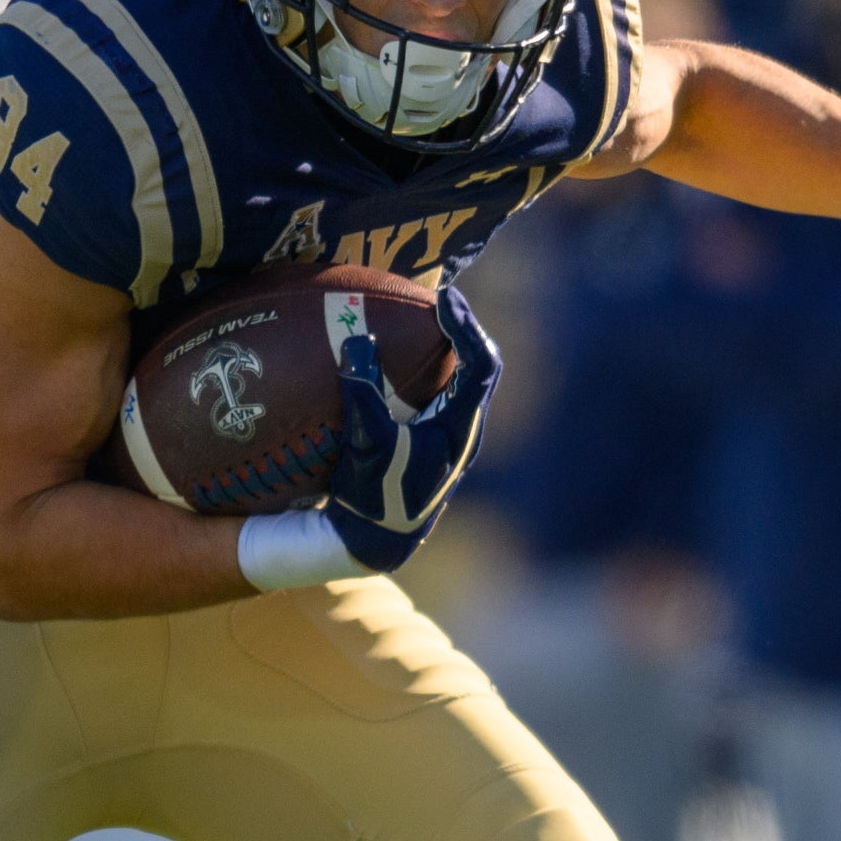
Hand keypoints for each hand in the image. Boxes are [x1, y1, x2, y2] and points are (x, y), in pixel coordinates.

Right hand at [326, 284, 500, 572]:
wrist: (377, 542)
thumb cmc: (377, 497)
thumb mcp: (366, 446)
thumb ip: (363, 396)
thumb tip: (359, 343)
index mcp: (461, 428)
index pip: (481, 364)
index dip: (466, 326)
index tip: (444, 298)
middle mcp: (464, 431)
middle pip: (478, 367)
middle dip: (462, 331)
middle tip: (438, 302)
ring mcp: (450, 438)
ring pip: (461, 382)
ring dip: (447, 350)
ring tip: (423, 321)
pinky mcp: (431, 444)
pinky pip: (438, 395)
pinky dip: (425, 371)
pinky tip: (395, 361)